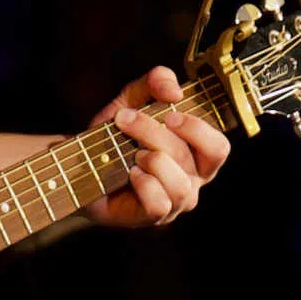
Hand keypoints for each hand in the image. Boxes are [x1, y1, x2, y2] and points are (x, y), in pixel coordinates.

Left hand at [81, 65, 231, 229]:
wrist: (82, 165)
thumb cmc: (117, 135)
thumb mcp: (133, 99)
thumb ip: (155, 82)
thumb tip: (174, 90)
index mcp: (197, 154)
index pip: (218, 147)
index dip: (197, 129)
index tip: (168, 113)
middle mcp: (193, 180)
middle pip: (190, 158)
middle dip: (155, 133)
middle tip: (126, 120)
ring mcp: (175, 202)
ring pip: (178, 183)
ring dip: (149, 160)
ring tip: (131, 154)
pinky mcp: (154, 216)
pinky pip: (160, 203)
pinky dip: (143, 184)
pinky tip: (130, 174)